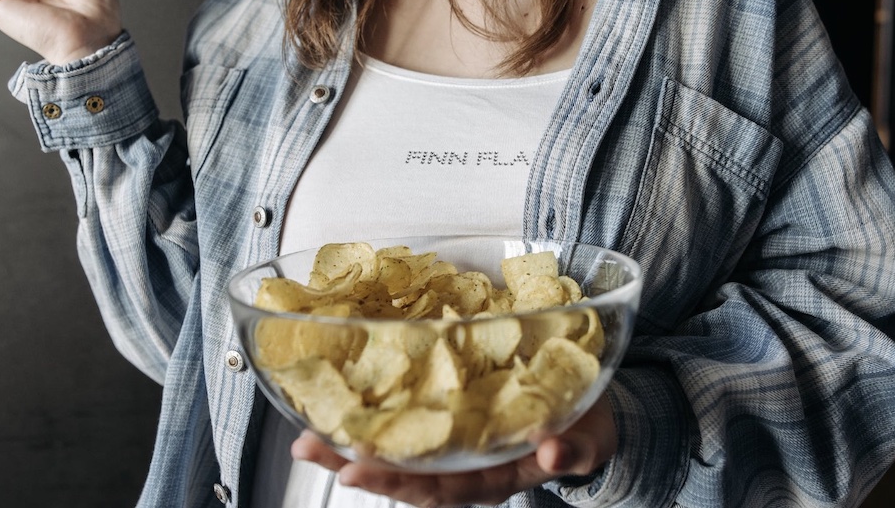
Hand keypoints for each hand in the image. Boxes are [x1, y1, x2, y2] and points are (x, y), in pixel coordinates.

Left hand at [292, 398, 616, 506]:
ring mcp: (453, 445)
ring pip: (395, 454)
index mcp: (493, 478)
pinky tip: (336, 406)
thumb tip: (552, 453)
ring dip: (349, 446)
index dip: (398, 482)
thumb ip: (574, 450)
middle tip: (309, 448)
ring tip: (304, 437)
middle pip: (403, 475)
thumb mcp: (590, 439)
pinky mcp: (448, 418)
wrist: (589, 410)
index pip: (440, 488)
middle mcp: (464, 467)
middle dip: (354, 465)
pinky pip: (404, 424)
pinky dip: (371, 418)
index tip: (358, 470)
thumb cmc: (585, 426)